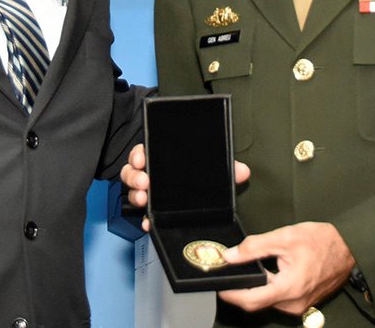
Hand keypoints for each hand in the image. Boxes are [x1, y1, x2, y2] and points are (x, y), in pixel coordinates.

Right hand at [120, 143, 250, 231]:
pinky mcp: (154, 213)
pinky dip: (145, 220)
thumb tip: (242, 171)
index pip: (144, 152)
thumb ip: (226, 169)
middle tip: (144, 181)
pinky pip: (144, 216)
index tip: (141, 159)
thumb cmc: (201, 182)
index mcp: (162, 160)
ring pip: (133, 192)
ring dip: (135, 196)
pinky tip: (149, 222)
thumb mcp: (213, 172)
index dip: (139, 154)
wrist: (202, 205)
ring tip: (144, 199)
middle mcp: (152, 176)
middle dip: (134, 176)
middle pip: (132, 172)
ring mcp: (150, 195)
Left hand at [218, 222, 354, 316]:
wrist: (350, 248)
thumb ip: (254, 247)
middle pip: (256, 303)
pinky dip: (267, 288)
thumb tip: (230, 256)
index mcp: (289, 288)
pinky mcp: (302, 303)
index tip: (218, 284)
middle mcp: (293, 303)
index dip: (230, 293)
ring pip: (267, 301)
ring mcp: (299, 306)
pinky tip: (264, 274)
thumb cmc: (322, 241)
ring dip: (254, 289)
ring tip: (244, 270)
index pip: (250, 299)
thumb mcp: (285, 237)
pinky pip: (278, 299)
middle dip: (240, 290)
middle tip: (228, 273)